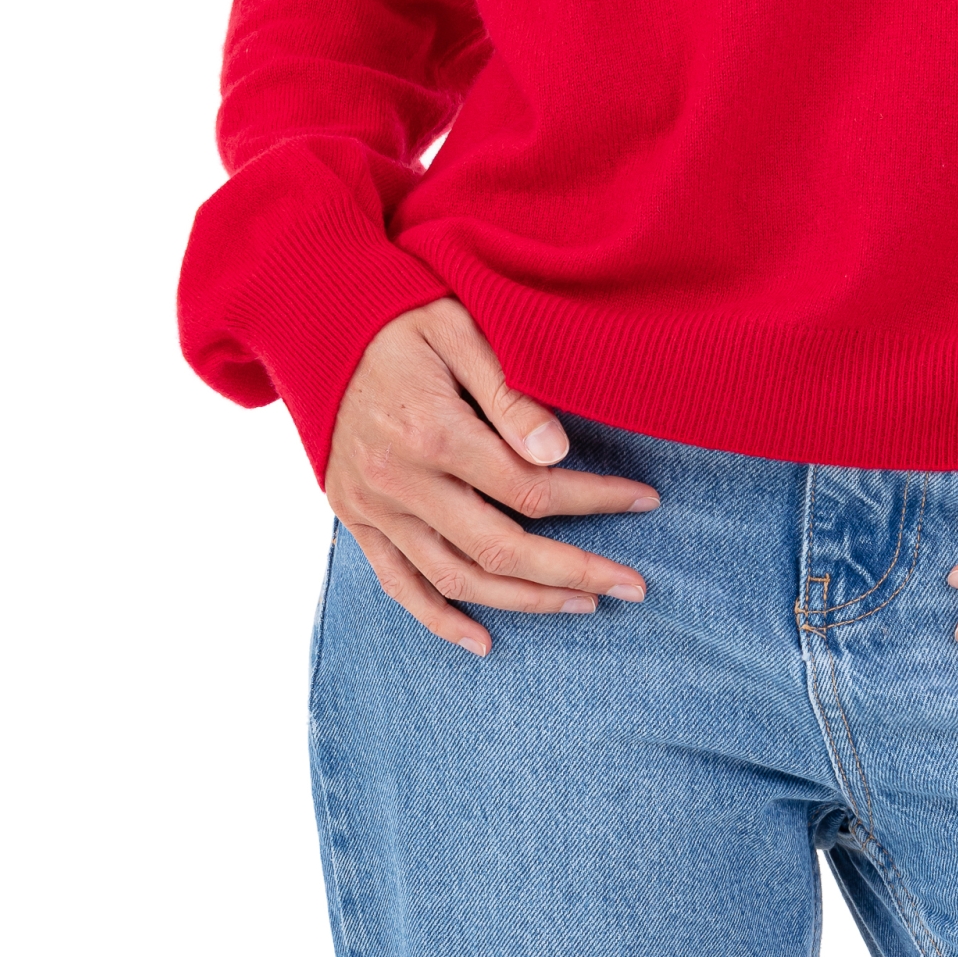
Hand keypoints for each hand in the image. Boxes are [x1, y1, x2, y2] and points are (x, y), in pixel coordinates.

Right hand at [325, 297, 656, 655]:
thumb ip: (508, 392)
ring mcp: (375, 508)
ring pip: (456, 578)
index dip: (594, 500)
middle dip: (575, 572)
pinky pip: (399, 585)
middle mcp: (402, 481)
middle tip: (634, 585)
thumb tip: (557, 452)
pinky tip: (484, 640)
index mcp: (434, 432)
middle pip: (501, 548)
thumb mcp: (459, 328)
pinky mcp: (356, 519)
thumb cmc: (400, 316)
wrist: (314, 322)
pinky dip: (440, 620)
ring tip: (582, 605)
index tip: (643, 500)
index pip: (531, 488)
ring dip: (524, 601)